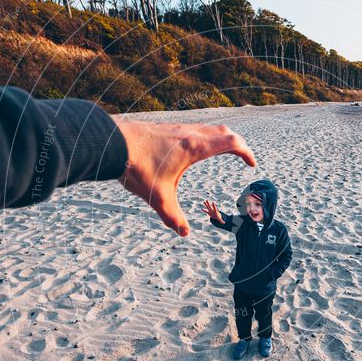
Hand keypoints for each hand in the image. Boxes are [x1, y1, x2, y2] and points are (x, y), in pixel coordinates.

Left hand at [114, 120, 254, 236]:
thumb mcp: (157, 197)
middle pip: (223, 131)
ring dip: (220, 138)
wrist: (110, 141)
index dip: (246, 152)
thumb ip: (173, 216)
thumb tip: (184, 232)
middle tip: (243, 156)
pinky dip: (203, 137)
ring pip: (207, 128)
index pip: (231, 142)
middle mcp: (189, 134)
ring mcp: (176, 128)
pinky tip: (193, 150)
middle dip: (237, 143)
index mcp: (194, 147)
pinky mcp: (165, 129)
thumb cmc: (136, 166)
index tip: (251, 164)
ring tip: (222, 151)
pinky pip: (193, 129)